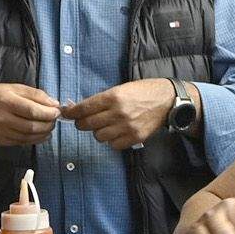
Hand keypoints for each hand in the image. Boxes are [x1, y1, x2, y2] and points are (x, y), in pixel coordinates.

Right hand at [0, 83, 60, 147]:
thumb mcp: (14, 87)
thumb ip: (35, 94)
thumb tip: (54, 104)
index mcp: (6, 100)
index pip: (33, 111)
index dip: (48, 113)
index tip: (57, 111)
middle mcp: (1, 118)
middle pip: (32, 127)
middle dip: (48, 124)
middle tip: (54, 120)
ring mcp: (0, 131)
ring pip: (28, 137)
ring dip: (44, 133)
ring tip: (49, 126)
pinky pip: (21, 142)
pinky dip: (34, 139)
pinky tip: (40, 133)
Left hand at [64, 80, 181, 149]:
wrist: (167, 100)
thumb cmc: (143, 91)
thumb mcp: (121, 88)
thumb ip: (102, 99)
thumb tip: (80, 108)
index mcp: (113, 96)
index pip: (84, 108)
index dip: (72, 112)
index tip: (67, 113)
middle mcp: (118, 112)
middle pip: (87, 124)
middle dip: (81, 123)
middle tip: (82, 121)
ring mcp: (127, 127)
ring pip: (99, 136)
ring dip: (98, 132)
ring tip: (104, 126)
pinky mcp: (134, 137)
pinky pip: (113, 145)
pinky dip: (111, 140)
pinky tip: (116, 133)